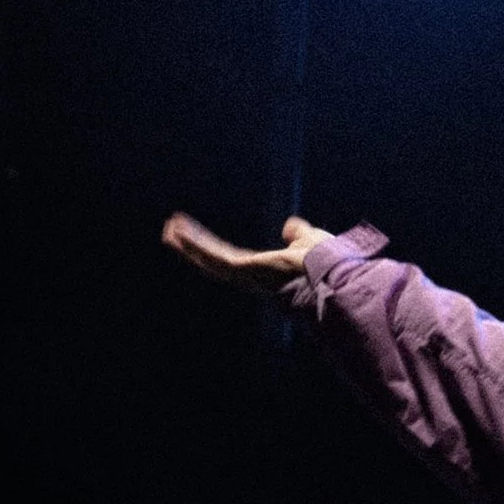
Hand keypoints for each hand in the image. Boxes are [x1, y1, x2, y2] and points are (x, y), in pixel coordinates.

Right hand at [161, 210, 329, 286]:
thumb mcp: (310, 239)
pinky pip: (214, 256)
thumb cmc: (327, 261)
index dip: (214, 249)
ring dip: (188, 245)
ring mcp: (247, 275)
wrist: (333, 272)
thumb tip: (290, 227)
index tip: (200, 237)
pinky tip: (178, 234)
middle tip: (174, 233)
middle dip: (194, 247)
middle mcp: (253, 277)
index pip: (233, 260)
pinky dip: (195, 245)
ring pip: (210, 260)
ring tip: (169, 230)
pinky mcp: (245, 270)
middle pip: (215, 261)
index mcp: (266, 271)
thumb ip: (299, 234)